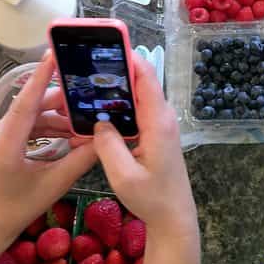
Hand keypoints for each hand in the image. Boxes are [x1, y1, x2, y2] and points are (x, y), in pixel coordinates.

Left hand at [0, 52, 96, 242]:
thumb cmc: (20, 207)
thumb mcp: (55, 184)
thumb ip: (81, 159)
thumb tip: (106, 137)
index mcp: (4, 147)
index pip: (24, 105)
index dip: (40, 78)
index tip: (52, 53)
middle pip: (33, 106)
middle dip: (62, 103)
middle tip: (90, 98)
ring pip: (33, 113)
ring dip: (58, 116)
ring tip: (84, 121)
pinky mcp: (1, 135)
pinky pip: (29, 122)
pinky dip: (50, 125)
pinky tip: (70, 131)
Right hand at [92, 53, 197, 238]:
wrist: (174, 217)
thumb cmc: (152, 198)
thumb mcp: (123, 176)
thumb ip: (108, 146)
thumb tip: (98, 122)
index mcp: (157, 121)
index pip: (146, 78)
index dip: (130, 57)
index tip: (109, 46)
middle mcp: (162, 117)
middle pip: (141, 82)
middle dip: (118, 70)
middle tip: (89, 65)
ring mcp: (161, 124)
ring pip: (139, 96)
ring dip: (118, 88)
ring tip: (90, 83)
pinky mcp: (157, 133)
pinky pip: (139, 110)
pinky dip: (122, 105)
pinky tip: (102, 110)